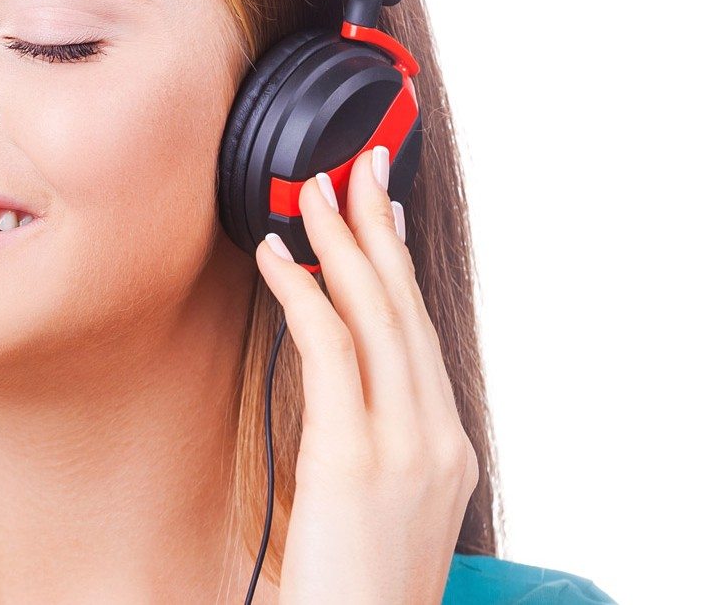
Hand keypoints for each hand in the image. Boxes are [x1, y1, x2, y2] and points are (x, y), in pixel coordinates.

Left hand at [255, 146, 477, 603]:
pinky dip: (305, 294)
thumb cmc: (358, 590)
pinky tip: (281, 255)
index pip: (419, 336)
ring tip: (314, 188)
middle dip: (377, 228)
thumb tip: (333, 401)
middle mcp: (435, 437)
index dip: (397, 266)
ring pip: (376, 317)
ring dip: (342, 242)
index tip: (380, 211)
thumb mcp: (377, 512)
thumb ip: (368, 451)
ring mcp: (404, 446)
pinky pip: (329, 352)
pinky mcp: (355, 459)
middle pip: (406, 310)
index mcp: (445, 449)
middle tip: (356, 164)